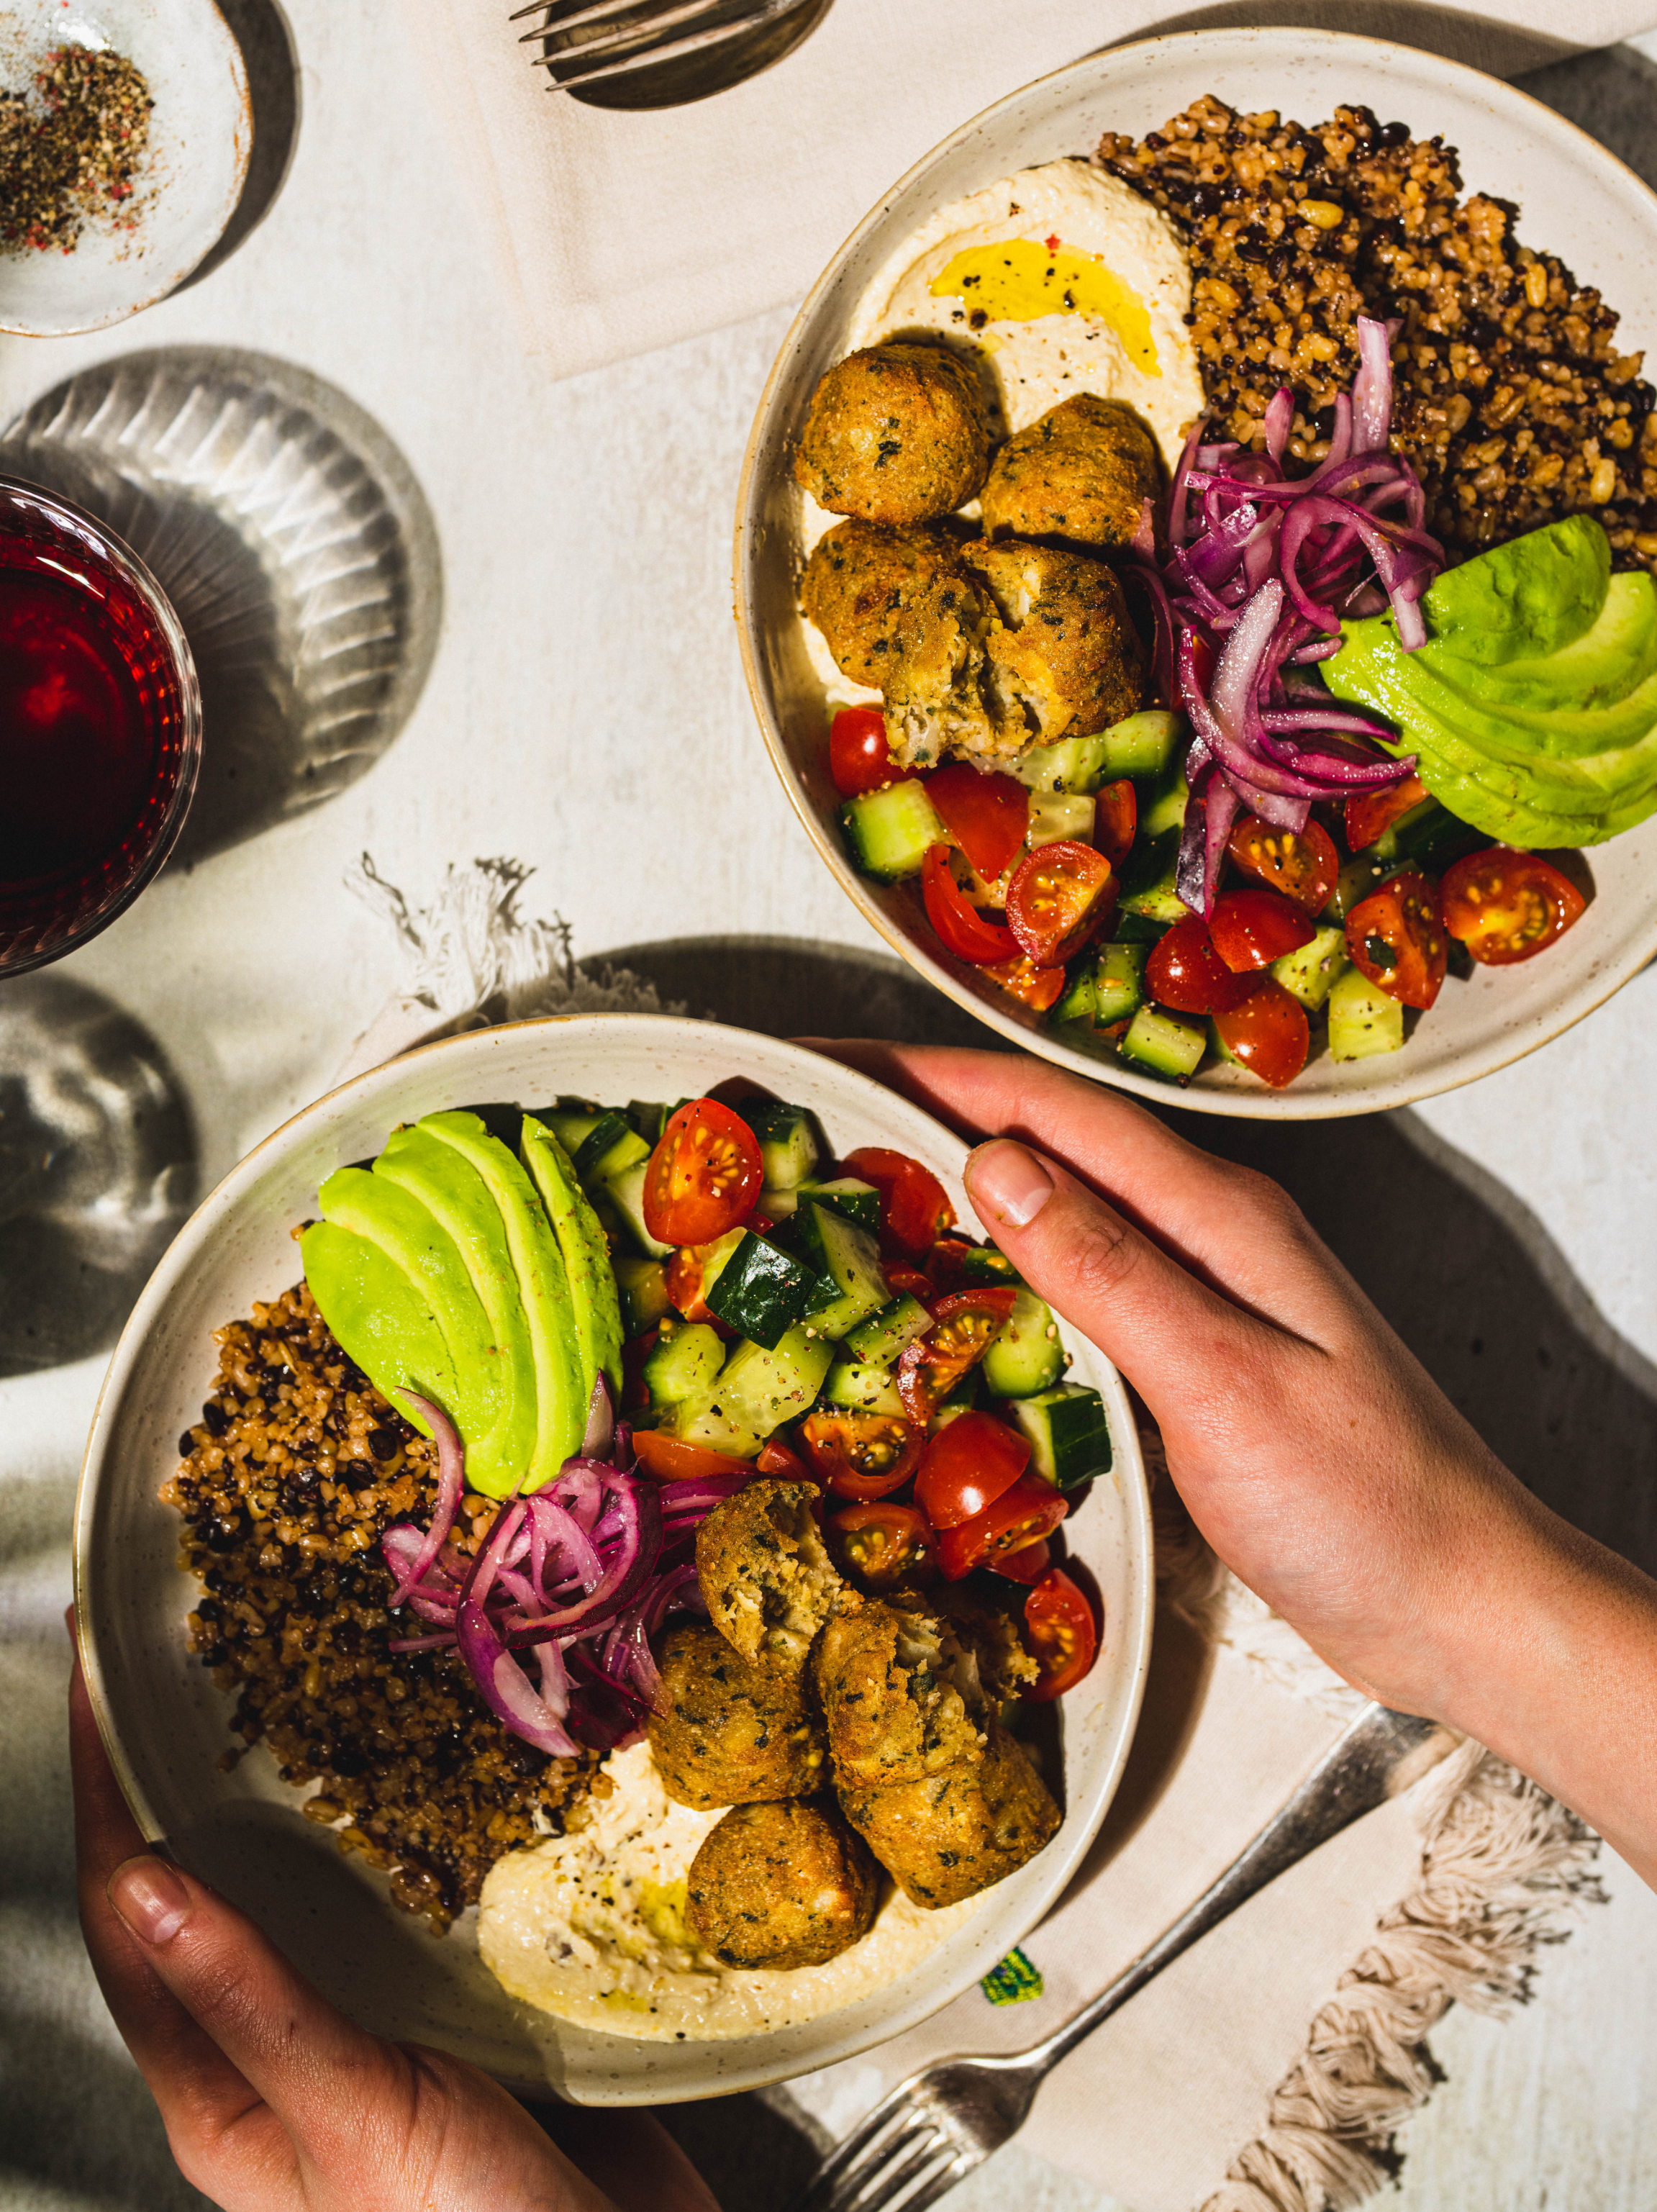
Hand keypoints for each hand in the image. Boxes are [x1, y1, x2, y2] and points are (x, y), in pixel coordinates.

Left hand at [69, 1644, 715, 2211]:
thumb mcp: (353, 2119)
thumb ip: (257, 2006)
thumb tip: (144, 1883)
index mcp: (225, 2092)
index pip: (130, 1913)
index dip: (105, 1791)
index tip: (93, 1673)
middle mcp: (290, 2048)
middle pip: (219, 1878)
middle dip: (199, 1763)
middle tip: (211, 1641)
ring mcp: (381, 2022)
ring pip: (322, 1876)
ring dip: (314, 1779)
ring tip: (322, 1670)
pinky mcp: (470, 2003)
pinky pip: (425, 1891)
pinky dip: (422, 1817)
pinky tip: (447, 1757)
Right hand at [812, 1043, 1656, 1884]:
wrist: (1460, 1606)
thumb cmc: (1362, 1506)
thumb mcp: (1224, 1385)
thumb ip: (1111, 1273)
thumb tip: (993, 1163)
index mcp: (1219, 1215)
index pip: (1053, 1110)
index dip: (934, 1075)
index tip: (829, 1063)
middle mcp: (1211, 1231)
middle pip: (1051, 1139)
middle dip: (933, 1111)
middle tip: (815, 1119)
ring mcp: (1208, 1290)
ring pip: (1063, 1202)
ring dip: (962, 1180)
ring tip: (858, 1185)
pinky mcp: (1199, 1351)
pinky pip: (1081, 1276)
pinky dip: (1004, 1261)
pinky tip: (958, 1290)